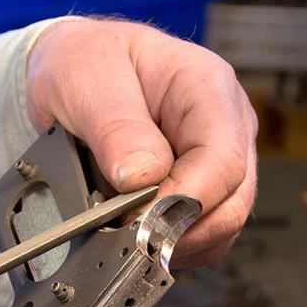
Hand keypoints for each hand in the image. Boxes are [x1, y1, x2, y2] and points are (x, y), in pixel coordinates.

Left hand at [26, 18, 257, 266]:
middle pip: (233, 199)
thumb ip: (115, 127)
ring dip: (175, 242)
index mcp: (205, 86)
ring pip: (222, 225)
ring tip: (125, 234)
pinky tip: (138, 235)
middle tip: (126, 238)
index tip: (140, 220)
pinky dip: (172, 245)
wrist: (74, 69)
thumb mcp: (85, 79)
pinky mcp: (204, 188)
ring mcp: (219, 159)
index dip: (186, 199)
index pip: (223, 157)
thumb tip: (142, 177)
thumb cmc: (84, 61)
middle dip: (180, 230)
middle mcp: (226, 124)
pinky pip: (203, 235)